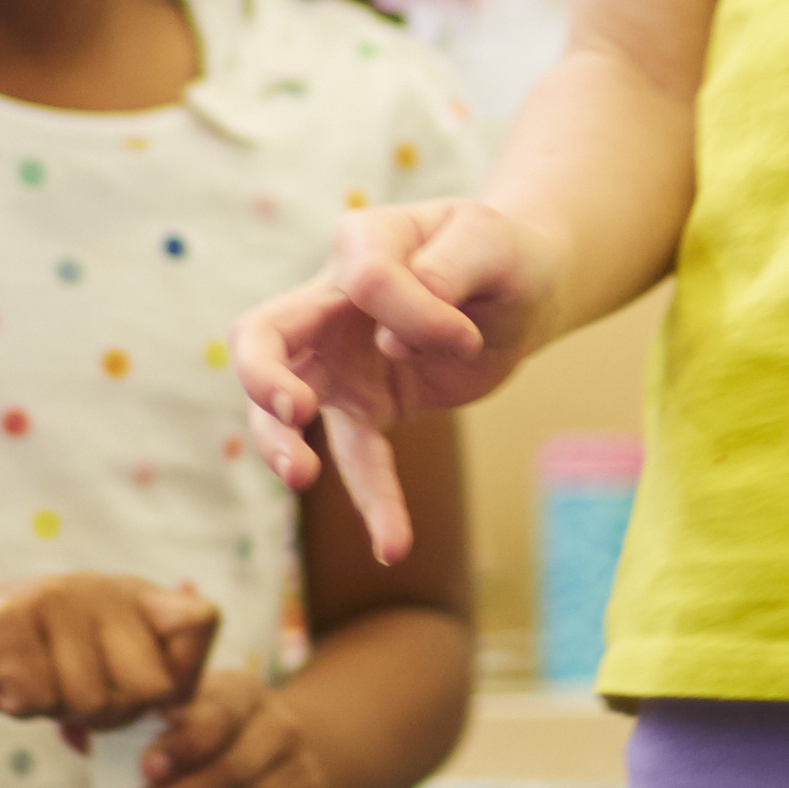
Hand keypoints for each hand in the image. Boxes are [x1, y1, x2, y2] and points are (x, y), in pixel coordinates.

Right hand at [0, 575, 217, 729]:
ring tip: (30, 681)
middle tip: (68, 696)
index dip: (184, 675)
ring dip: (57, 711)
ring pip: (92, 701)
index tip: (145, 698)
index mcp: (129, 592)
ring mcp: (50, 599)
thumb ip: (138, 676)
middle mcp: (97, 586)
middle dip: (111, 714)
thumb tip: (179, 723)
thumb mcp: (91, 655)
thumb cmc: (22, 659)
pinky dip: (17, 707)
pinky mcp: (2, 624)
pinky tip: (0, 682)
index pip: (202, 621)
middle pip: (149, 686)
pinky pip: (36, 701)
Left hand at [121, 657, 336, 787]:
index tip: (146, 769)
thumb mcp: (183, 711)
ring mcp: (303, 772)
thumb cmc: (212, 734)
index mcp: (244, 695)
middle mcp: (282, 728)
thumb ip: (127, 721)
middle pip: (229, 771)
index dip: (182, 745)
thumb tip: (71, 730)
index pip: (217, 717)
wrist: (285, 755)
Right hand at [233, 201, 549, 567]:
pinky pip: (357, 458)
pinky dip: (374, 501)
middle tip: (296, 411)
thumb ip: (448, 270)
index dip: (419, 312)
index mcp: (362, 244)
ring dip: (281, 444)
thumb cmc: (503, 254)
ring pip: (281, 410)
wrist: (526, 290)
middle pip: (262, 337)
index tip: (468, 334)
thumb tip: (392, 340)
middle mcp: (331, 302)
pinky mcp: (367, 408)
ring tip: (302, 475)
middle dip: (265, 375)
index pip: (367, 280)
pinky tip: (393, 544)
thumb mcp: (493, 243)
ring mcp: (340, 362)